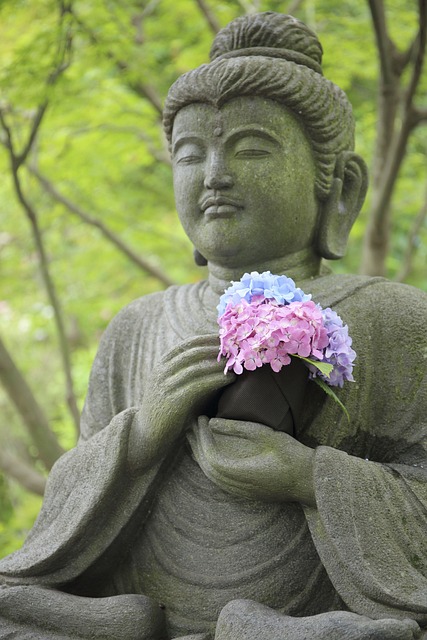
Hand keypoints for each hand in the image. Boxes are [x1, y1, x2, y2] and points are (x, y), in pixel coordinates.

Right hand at [129, 335, 234, 469]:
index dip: (209, 340)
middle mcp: (162, 372)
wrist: (148, 436)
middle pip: (192, 352)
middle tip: (237, 349)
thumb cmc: (169, 412)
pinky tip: (230, 379)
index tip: (228, 340)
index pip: (187, 344)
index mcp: (162, 365)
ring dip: (219, 363)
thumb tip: (223, 363)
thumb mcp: (177, 388)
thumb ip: (192, 375)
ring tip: (237, 363)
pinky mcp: (172, 401)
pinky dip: (216, 379)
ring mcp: (166, 386)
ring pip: (196, 367)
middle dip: (216, 348)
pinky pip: (198, 385)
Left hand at [187, 416, 315, 506]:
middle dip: (196, 443)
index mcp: (242, 472)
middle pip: (206, 466)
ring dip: (200, 455)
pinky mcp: (245, 493)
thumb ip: (238, 428)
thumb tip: (212, 421)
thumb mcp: (266, 435)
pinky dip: (209, 465)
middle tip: (193, 422)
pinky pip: (219, 480)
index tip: (201, 417)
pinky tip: (209, 453)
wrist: (310, 481)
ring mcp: (241, 492)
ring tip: (195, 435)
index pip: (210, 455)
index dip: (201, 436)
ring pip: (211, 476)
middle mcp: (238, 486)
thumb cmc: (292, 455)